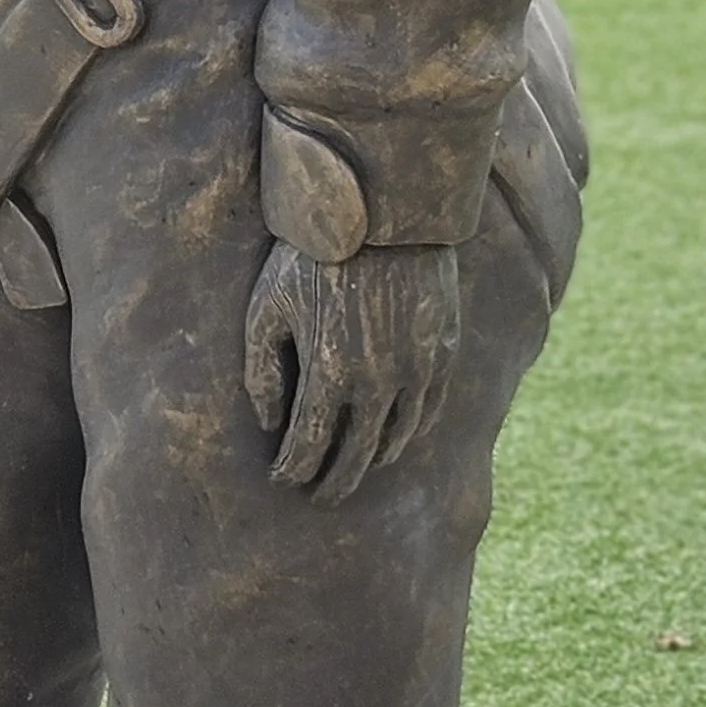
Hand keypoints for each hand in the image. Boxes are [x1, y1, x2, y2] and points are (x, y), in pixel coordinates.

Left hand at [243, 241, 461, 502]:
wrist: (384, 208)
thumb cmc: (312, 254)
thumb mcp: (267, 306)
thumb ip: (261, 370)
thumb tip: (269, 422)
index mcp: (329, 374)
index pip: (308, 446)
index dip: (292, 470)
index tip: (280, 479)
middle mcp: (378, 383)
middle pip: (357, 455)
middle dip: (334, 482)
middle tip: (320, 498)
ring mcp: (418, 369)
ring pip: (398, 436)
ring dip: (375, 460)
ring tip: (357, 469)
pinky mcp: (443, 350)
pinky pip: (428, 408)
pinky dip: (410, 430)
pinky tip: (394, 434)